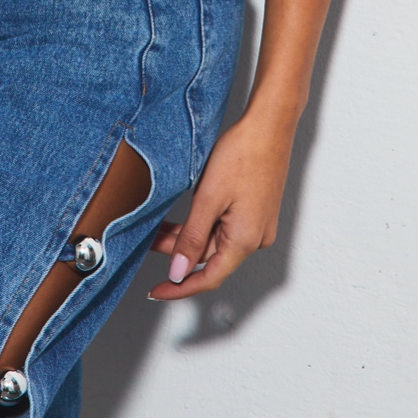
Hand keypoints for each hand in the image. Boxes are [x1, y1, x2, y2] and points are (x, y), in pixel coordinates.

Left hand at [147, 109, 295, 299]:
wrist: (269, 126)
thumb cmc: (244, 155)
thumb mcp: (208, 198)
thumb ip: (191, 238)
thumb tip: (179, 271)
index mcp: (245, 240)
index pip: (209, 277)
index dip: (179, 287)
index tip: (157, 291)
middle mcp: (256, 238)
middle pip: (209, 256)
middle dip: (177, 252)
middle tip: (148, 240)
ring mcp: (257, 225)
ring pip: (215, 240)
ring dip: (188, 236)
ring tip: (160, 225)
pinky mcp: (255, 212)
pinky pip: (225, 227)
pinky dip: (203, 224)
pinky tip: (185, 217)